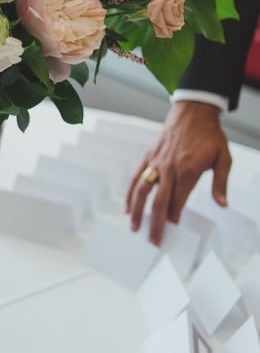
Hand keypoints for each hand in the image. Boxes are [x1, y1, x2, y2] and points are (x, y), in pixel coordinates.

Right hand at [125, 101, 231, 244]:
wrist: (194, 111)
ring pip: (143, 191)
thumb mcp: (224, 157)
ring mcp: (156, 162)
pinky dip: (131, 193)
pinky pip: (136, 177)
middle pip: (159, 202)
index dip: (174, 219)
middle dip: (155, 224)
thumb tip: (222, 204)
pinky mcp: (148, 157)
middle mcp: (170, 168)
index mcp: (189, 170)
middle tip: (154, 241)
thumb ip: (221, 182)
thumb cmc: (209, 135)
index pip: (178, 202)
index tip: (172, 233)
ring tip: (135, 228)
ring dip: (138, 212)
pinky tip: (128, 207)